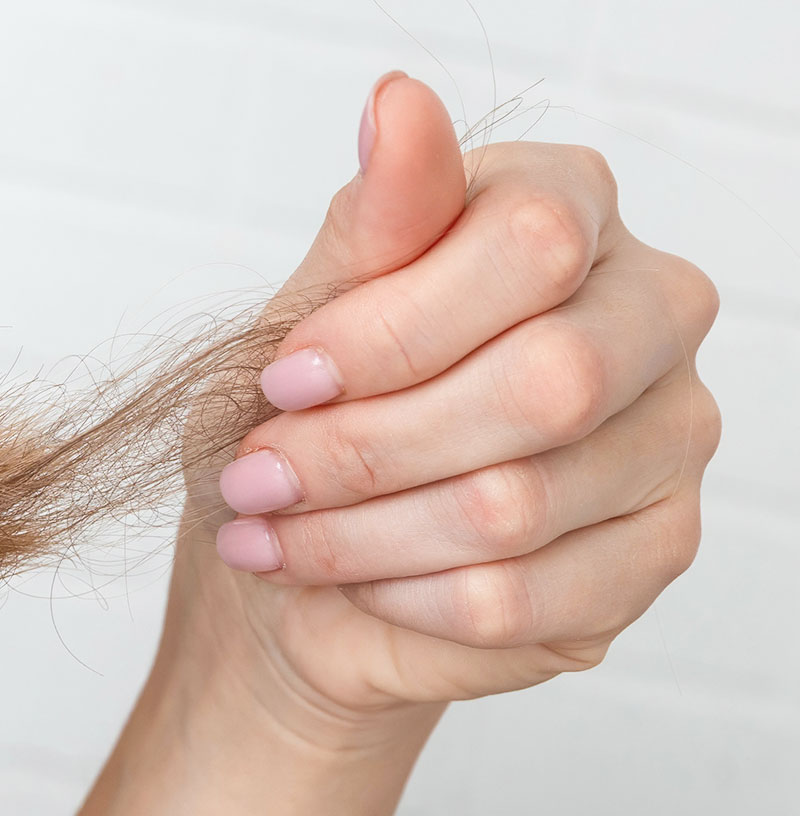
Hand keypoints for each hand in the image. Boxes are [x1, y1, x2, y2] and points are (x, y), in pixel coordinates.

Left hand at [170, 73, 719, 735]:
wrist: (298, 560)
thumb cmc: (303, 417)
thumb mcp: (302, 311)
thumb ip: (369, 224)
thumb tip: (399, 103)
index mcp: (571, 209)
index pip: (531, 242)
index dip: (388, 329)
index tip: (283, 377)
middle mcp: (650, 310)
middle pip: (549, 380)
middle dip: (366, 446)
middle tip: (260, 475)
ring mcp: (670, 435)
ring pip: (519, 503)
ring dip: (359, 532)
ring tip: (274, 533)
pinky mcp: (651, 553)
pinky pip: (523, 597)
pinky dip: (402, 595)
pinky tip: (352, 579)